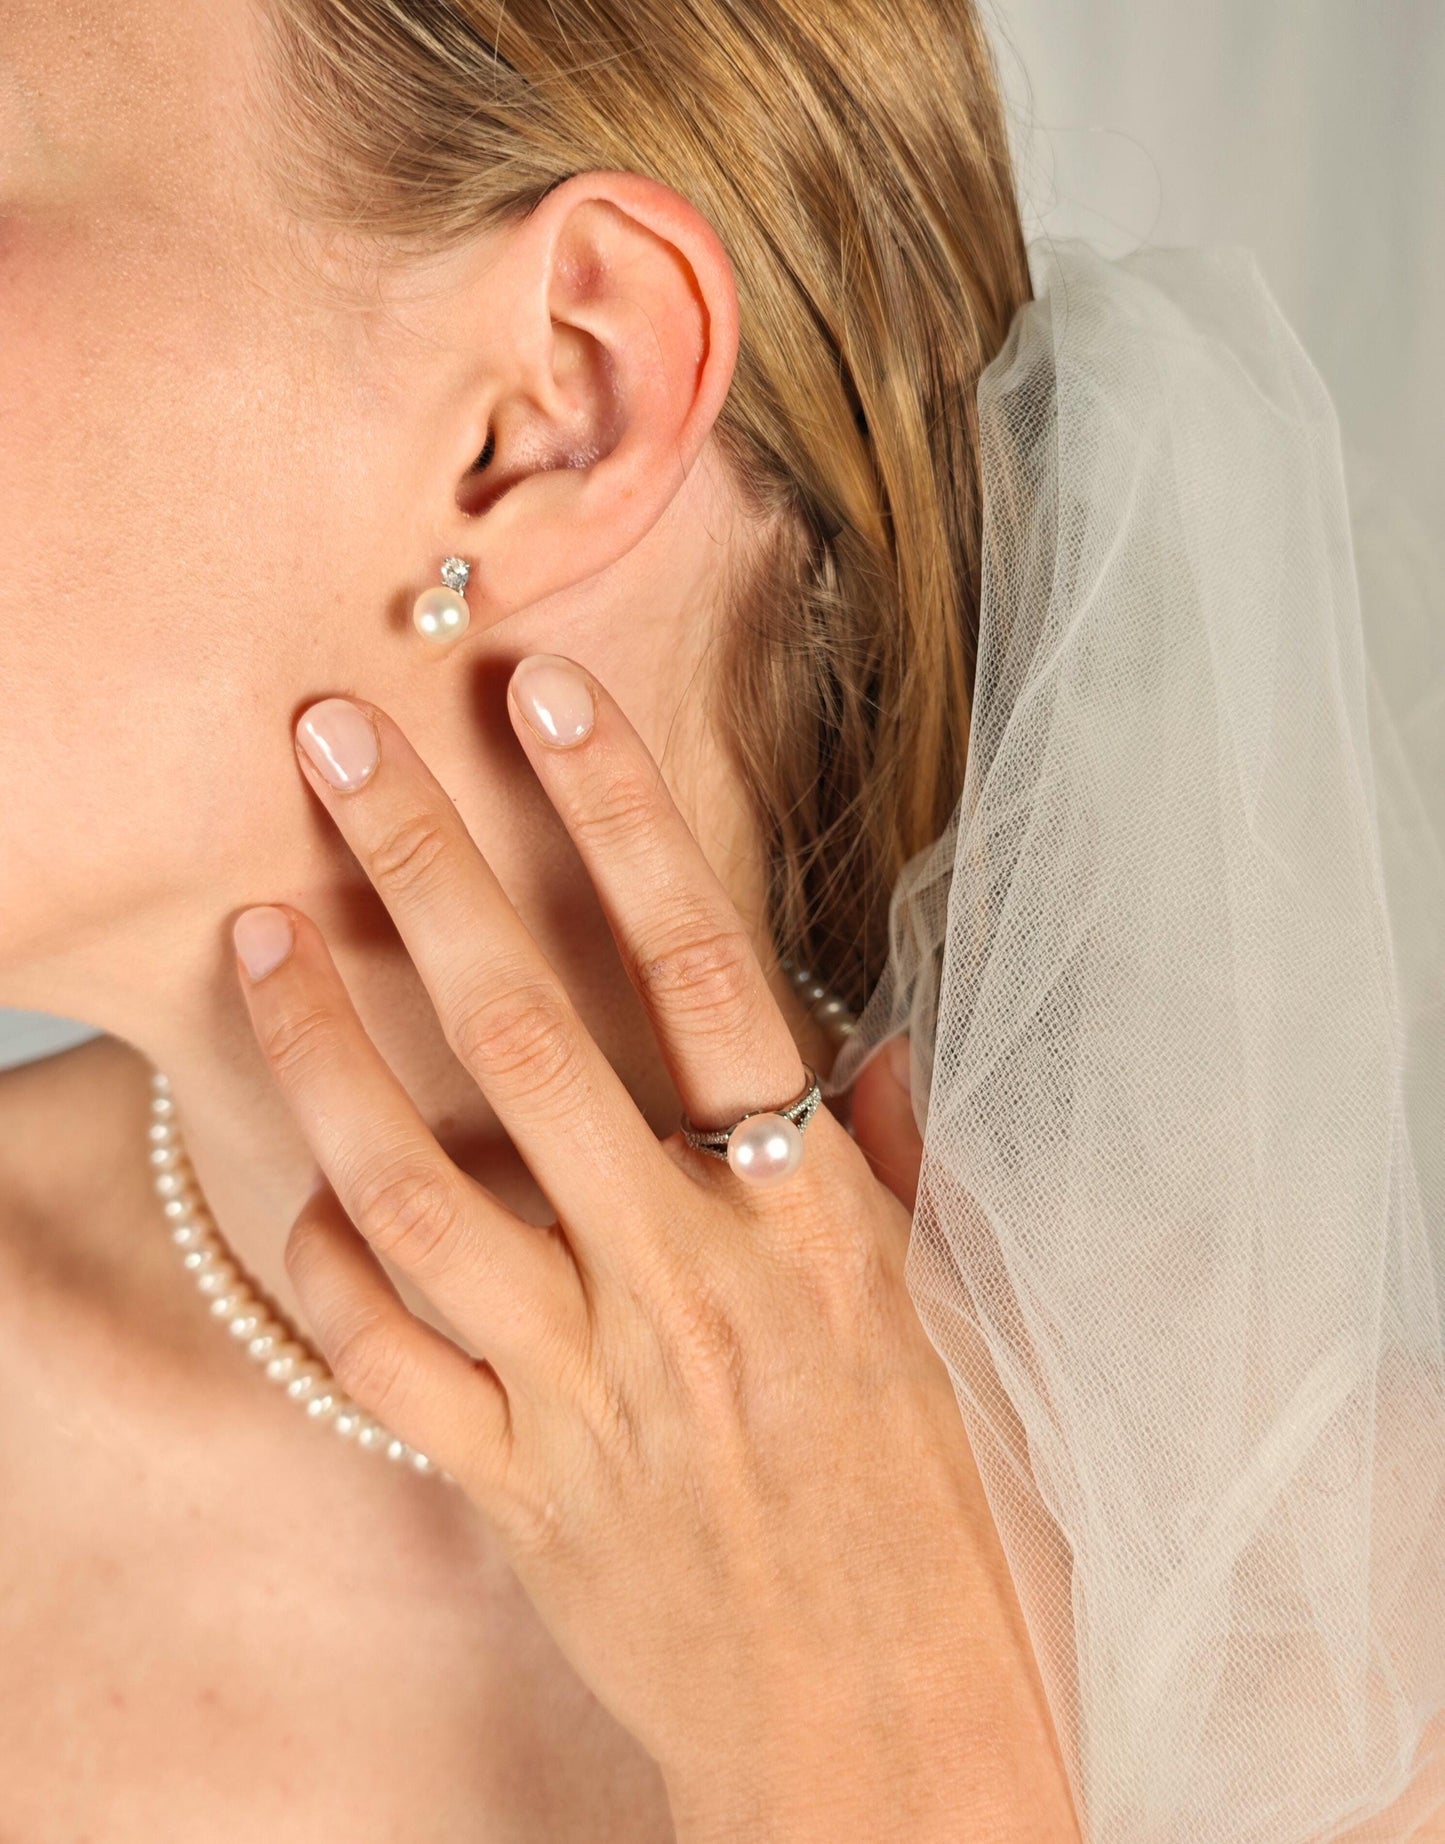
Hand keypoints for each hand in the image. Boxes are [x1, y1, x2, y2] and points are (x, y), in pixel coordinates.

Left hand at [231, 655, 1075, 1841]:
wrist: (886, 1748)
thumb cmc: (941, 1524)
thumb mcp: (948, 1325)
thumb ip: (896, 1173)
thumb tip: (873, 1047)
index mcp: (813, 1224)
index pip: (710, 978)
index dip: (626, 822)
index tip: (550, 696)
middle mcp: (689, 1283)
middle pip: (529, 1043)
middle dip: (424, 871)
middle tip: (335, 741)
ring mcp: (585, 1385)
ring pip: (416, 1186)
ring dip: (323, 1046)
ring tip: (254, 925)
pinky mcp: (511, 1481)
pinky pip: (381, 1356)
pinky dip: (324, 1258)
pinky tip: (289, 1171)